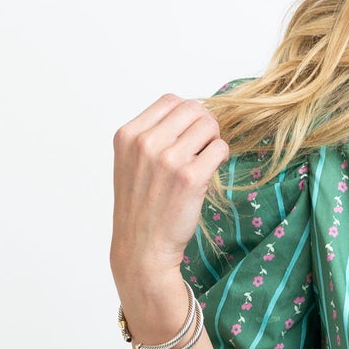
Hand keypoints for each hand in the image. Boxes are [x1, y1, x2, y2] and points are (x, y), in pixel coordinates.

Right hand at [110, 94, 232, 292]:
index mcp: (128, 135)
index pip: (170, 101)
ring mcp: (168, 159)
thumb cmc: (141, 207)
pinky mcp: (191, 178)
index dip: (187, 114)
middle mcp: (145, 143)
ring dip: (213, 141)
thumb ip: (152, 135)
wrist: (142, 248)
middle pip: (193, 109)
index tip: (189, 134)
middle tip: (203, 147)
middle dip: (204, 125)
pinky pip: (220, 148)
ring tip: (205, 161)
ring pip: (209, 125)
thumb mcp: (131, 163)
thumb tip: (190, 113)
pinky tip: (211, 171)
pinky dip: (221, 157)